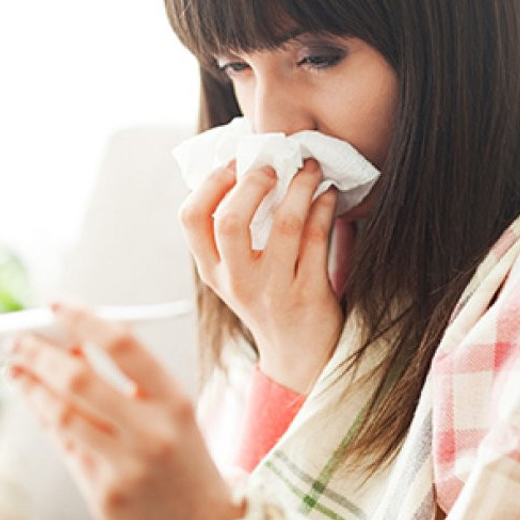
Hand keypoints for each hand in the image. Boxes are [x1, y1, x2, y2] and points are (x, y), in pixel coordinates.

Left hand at [7, 302, 257, 519]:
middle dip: (40, 353)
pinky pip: (65, 446)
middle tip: (16, 338)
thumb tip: (67, 343)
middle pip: (79, 379)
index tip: (54, 302)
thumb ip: (126, 383)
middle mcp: (152, 433)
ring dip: (31, 386)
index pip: (122, 345)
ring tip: (15, 368)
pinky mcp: (105, 495)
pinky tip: (34, 401)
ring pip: (61, 414)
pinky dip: (45, 417)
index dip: (83, 318)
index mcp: (175, 402)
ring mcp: (127, 467)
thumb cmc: (183, 460)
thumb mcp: (171, 415)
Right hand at [179, 159, 342, 392]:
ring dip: (300, 187)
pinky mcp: (309, 294)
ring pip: (286, 225)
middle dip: (254, 183)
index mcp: (212, 270)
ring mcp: (274, 289)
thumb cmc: (267, 300)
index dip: (211, 183)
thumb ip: (230, 233)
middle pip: (230, 221)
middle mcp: (237, 281)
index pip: (191, 218)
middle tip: (273, 166)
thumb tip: (244, 166)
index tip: (234, 163)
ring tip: (310, 169)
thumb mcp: (234, 273)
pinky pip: (318, 239)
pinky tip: (328, 195)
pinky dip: (324, 208)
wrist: (298, 356)